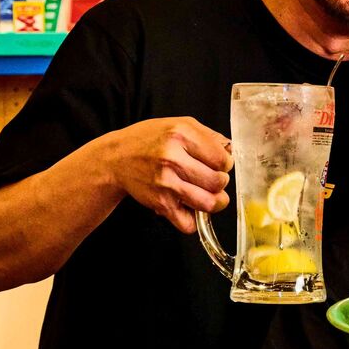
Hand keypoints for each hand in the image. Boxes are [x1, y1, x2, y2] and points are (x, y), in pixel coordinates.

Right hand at [106, 117, 232, 233]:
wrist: (116, 158)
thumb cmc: (150, 140)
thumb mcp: (180, 125)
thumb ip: (209, 136)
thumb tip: (232, 151)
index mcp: (181, 135)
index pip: (222, 160)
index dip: (225, 164)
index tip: (218, 165)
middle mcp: (172, 158)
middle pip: (218, 182)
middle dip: (220, 182)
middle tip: (212, 179)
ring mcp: (165, 183)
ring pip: (208, 204)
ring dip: (213, 202)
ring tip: (207, 194)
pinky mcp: (159, 203)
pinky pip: (188, 223)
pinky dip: (193, 219)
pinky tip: (189, 206)